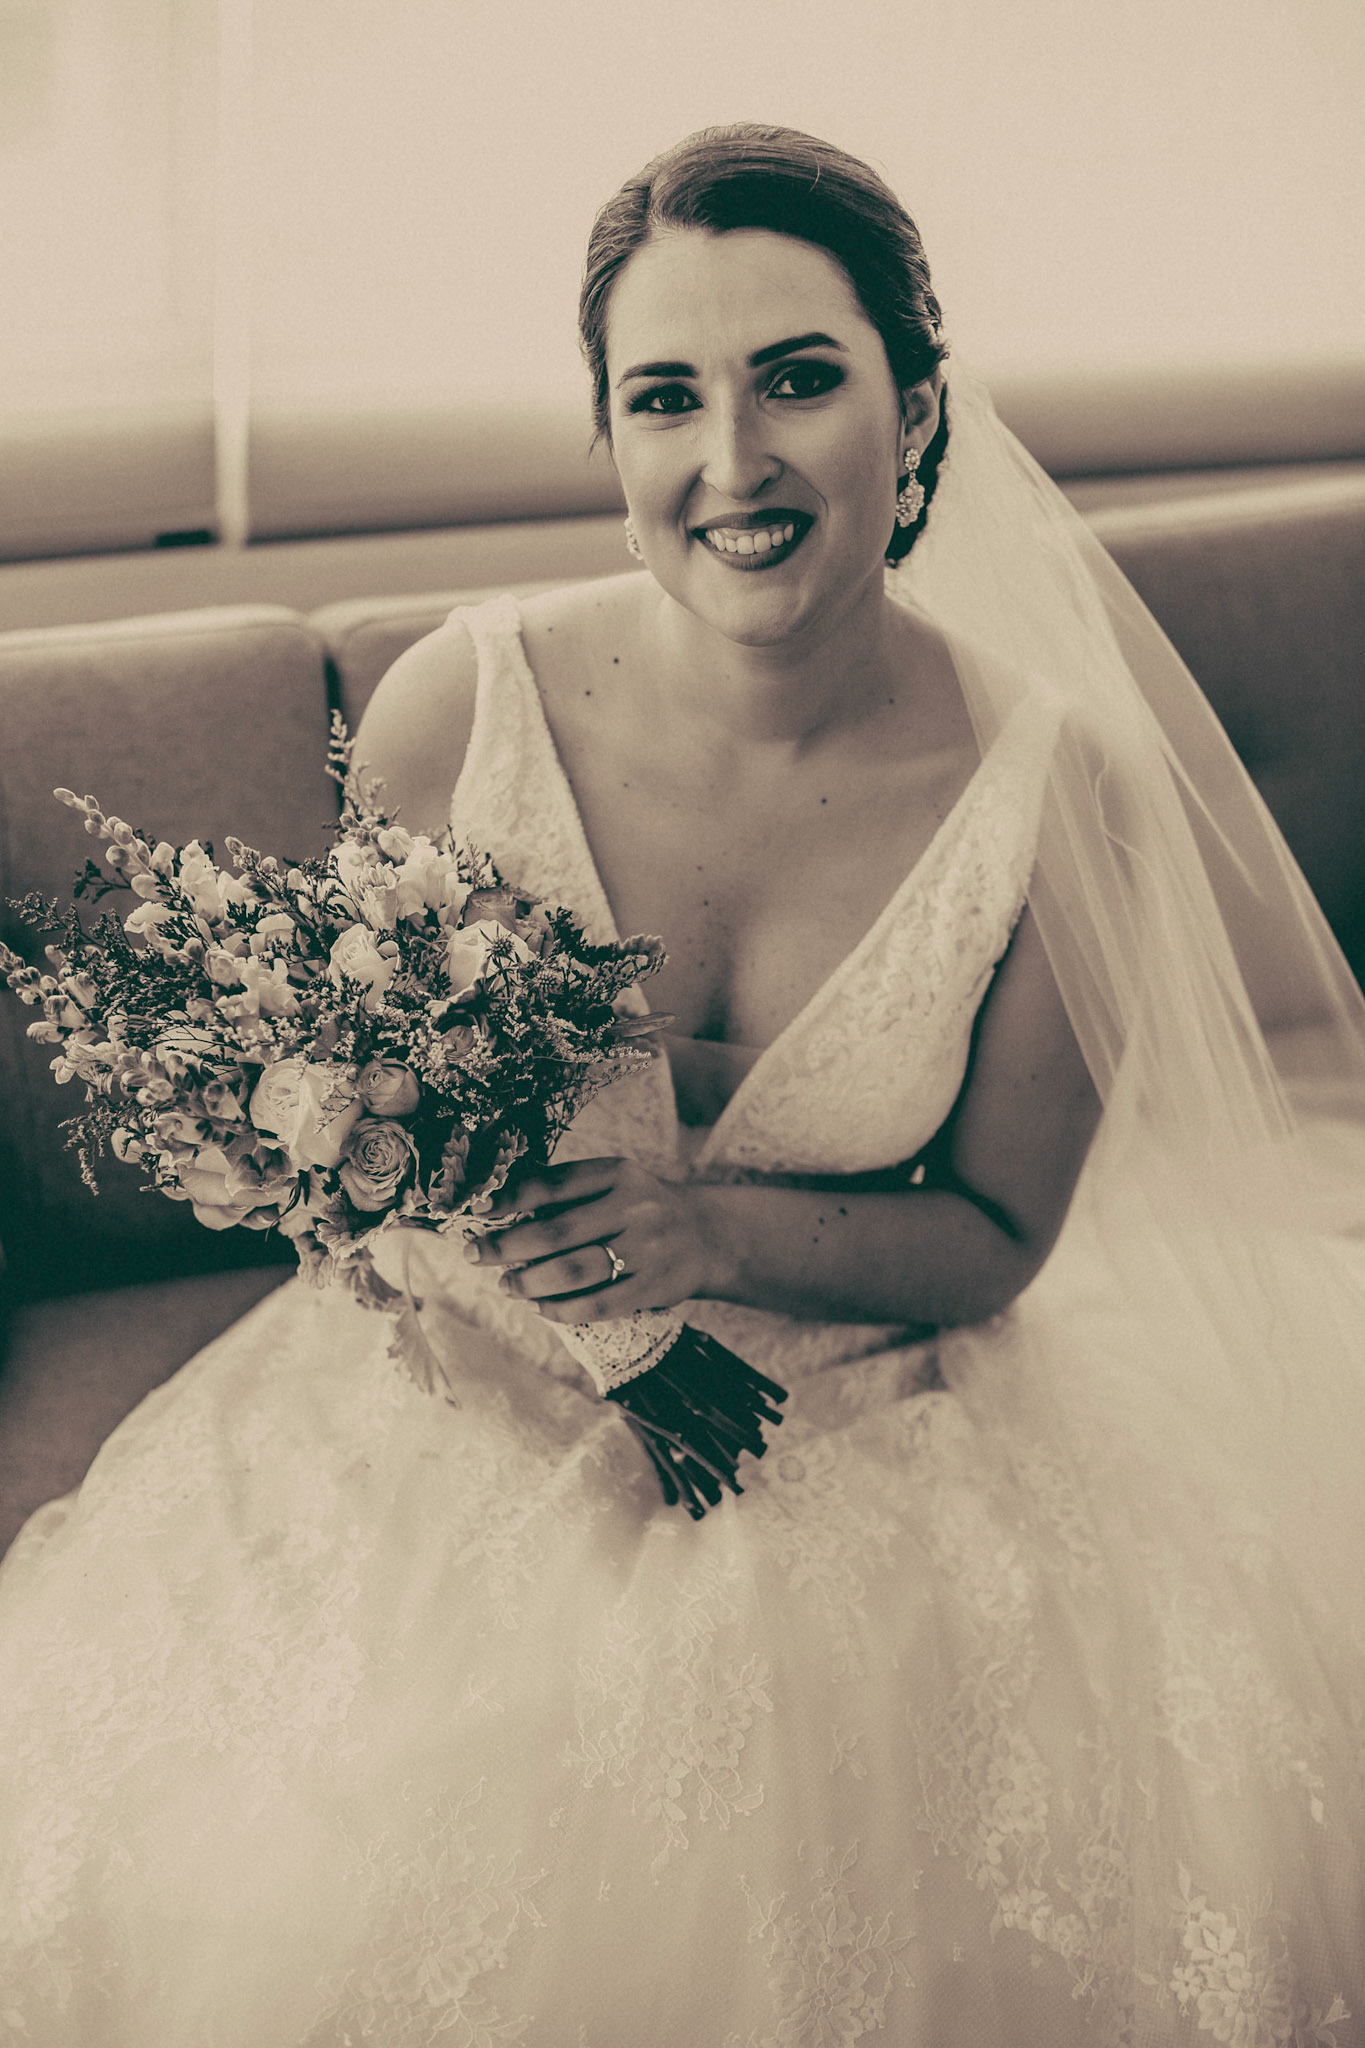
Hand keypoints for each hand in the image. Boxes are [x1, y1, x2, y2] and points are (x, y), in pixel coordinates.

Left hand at [464, 1156, 721, 1322]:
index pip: (554, 1184)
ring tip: (507, 1285)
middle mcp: (635, 1208)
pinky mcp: (653, 1287)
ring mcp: (647, 1249)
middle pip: (557, 1231)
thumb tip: (498, 1209)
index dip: (510, 1198)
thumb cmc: (640, 1208)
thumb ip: (566, 1192)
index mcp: (618, 1174)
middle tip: (477, 1255)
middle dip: (507, 1246)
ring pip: (574, 1271)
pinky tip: (540, 1307)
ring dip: (530, 1281)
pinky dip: (561, 1309)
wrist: (706, 1235)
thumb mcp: (613, 1183)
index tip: (478, 1212)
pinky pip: (598, 1304)